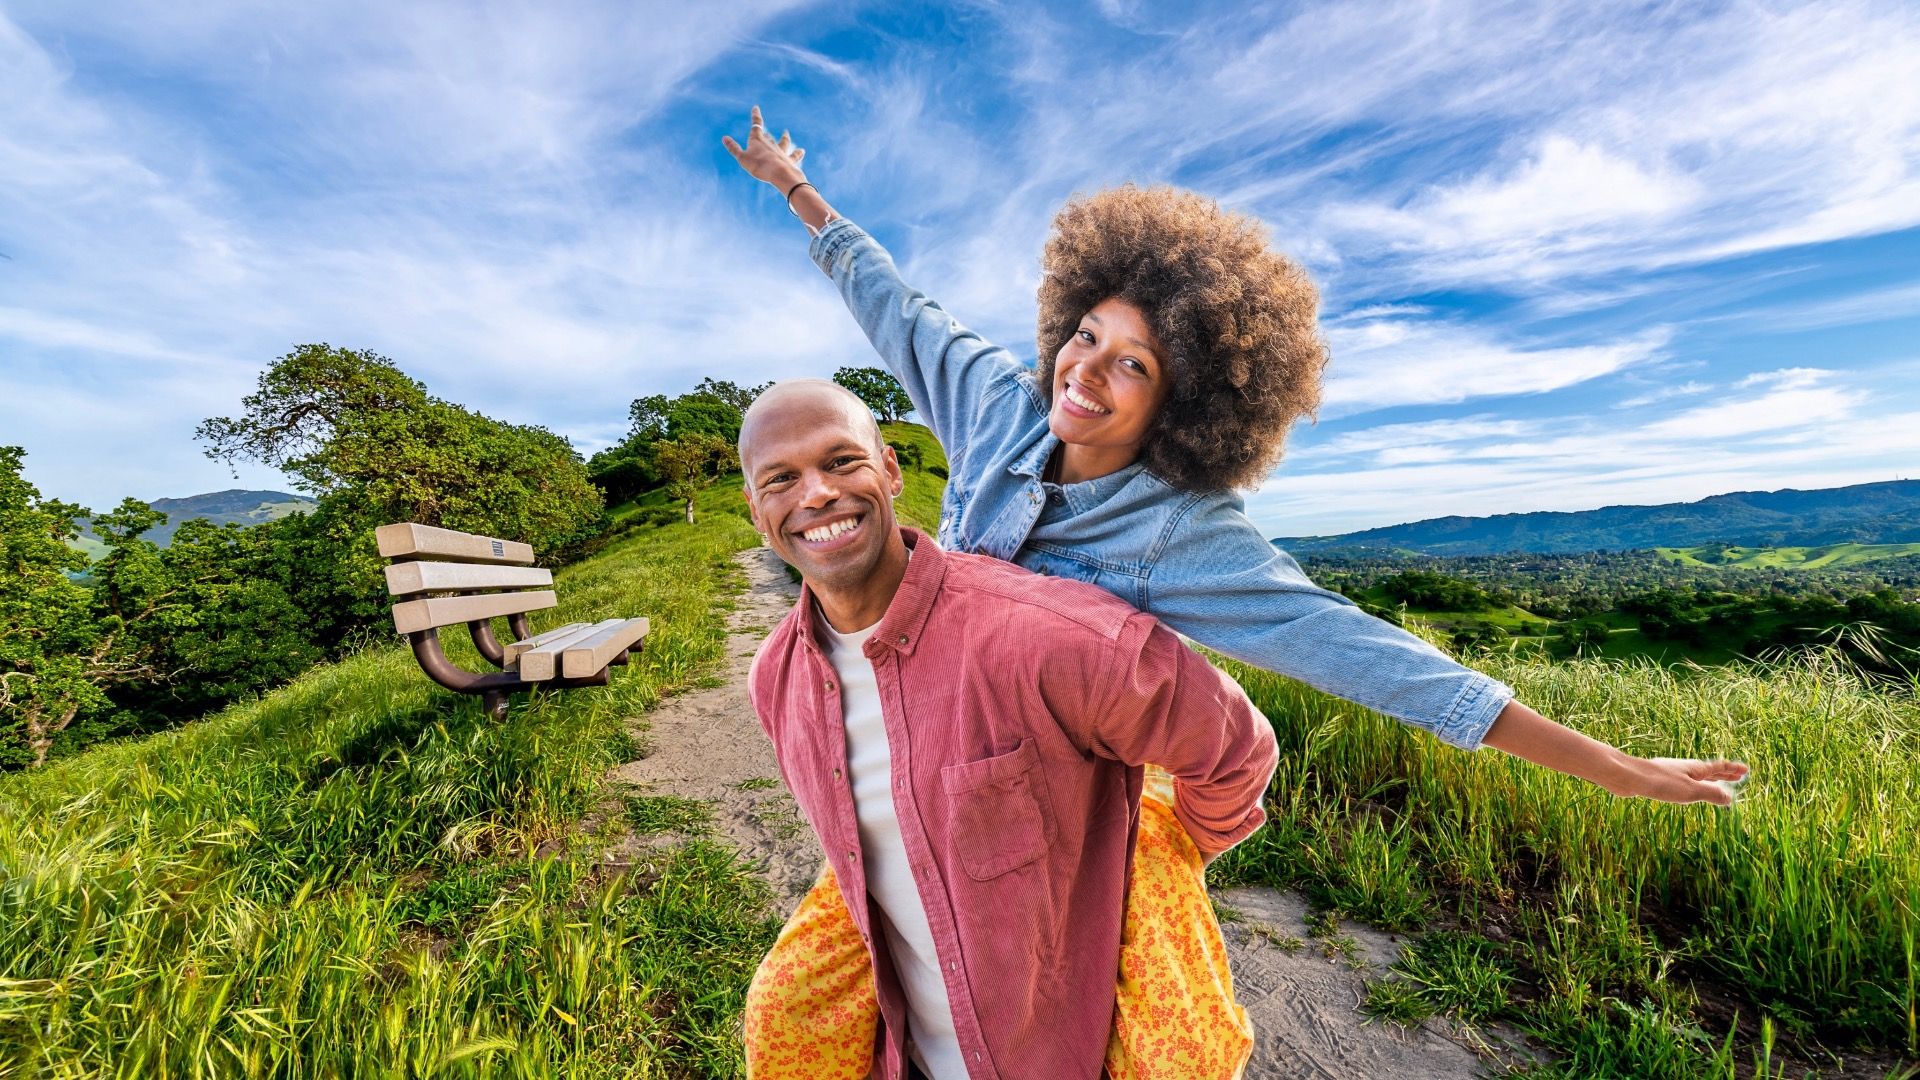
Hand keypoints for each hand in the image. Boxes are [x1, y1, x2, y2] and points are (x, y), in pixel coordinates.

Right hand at [721, 104, 806, 188]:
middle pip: (767, 136)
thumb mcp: (742, 158)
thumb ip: (733, 148)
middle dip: (764, 134)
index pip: (756, 125)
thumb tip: (724, 138)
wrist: (779, 173)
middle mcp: (770, 143)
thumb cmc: (759, 166)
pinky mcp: (789, 160)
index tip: (756, 107)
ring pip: (783, 142)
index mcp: (757, 140)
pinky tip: (802, 151)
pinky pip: (794, 155)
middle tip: (764, 132)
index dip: (756, 116)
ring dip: (784, 138)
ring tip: (786, 133)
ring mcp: (781, 151)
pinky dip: (798, 153)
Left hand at [1615, 756, 1749, 805]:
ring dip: (1709, 780)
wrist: (1627, 777)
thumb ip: (1710, 794)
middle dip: (1724, 774)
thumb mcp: (1690, 791)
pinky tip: (1686, 790)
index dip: (1732, 770)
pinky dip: (1692, 786)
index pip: (1719, 768)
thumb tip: (1729, 798)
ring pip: (1695, 776)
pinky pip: (1682, 783)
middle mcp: (1685, 769)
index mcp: (1695, 769)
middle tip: (1738, 775)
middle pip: (1709, 771)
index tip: (1746, 769)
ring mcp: (1672, 773)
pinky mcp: (1659, 781)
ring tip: (1715, 783)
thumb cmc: (1659, 783)